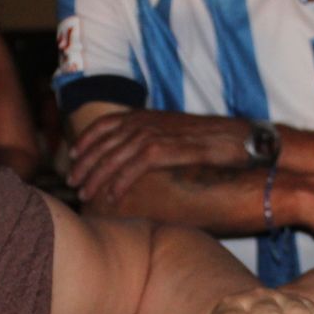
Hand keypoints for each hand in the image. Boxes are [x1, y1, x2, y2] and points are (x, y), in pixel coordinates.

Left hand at [70, 111, 247, 201]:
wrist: (240, 138)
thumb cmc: (212, 139)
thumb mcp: (174, 132)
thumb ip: (153, 137)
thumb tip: (137, 155)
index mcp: (145, 115)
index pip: (105, 123)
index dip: (86, 140)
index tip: (73, 157)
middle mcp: (146, 122)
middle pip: (104, 142)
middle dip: (85, 163)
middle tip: (73, 183)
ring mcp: (156, 134)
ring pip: (114, 156)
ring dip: (97, 176)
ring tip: (85, 194)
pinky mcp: (167, 149)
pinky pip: (134, 167)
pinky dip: (120, 182)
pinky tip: (112, 198)